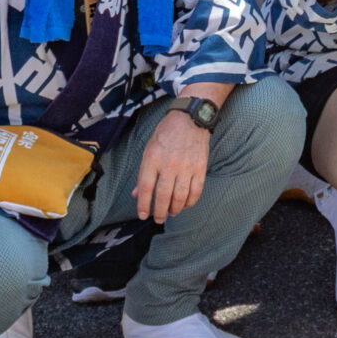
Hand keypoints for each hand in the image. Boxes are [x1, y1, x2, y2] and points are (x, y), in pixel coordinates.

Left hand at [134, 102, 212, 223]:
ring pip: (180, 196)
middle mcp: (169, 163)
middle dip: (160, 212)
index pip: (146, 187)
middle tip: (159, 219)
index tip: (143, 215)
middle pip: (163, 195)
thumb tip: (136, 194)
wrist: (191, 118)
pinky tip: (185, 204)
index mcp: (153, 158)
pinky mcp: (200, 167)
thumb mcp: (149, 149)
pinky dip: (191, 201)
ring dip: (175, 208)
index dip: (143, 204)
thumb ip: (143, 173)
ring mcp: (186, 166)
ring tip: (172, 212)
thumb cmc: (166, 134)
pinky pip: (196, 190)